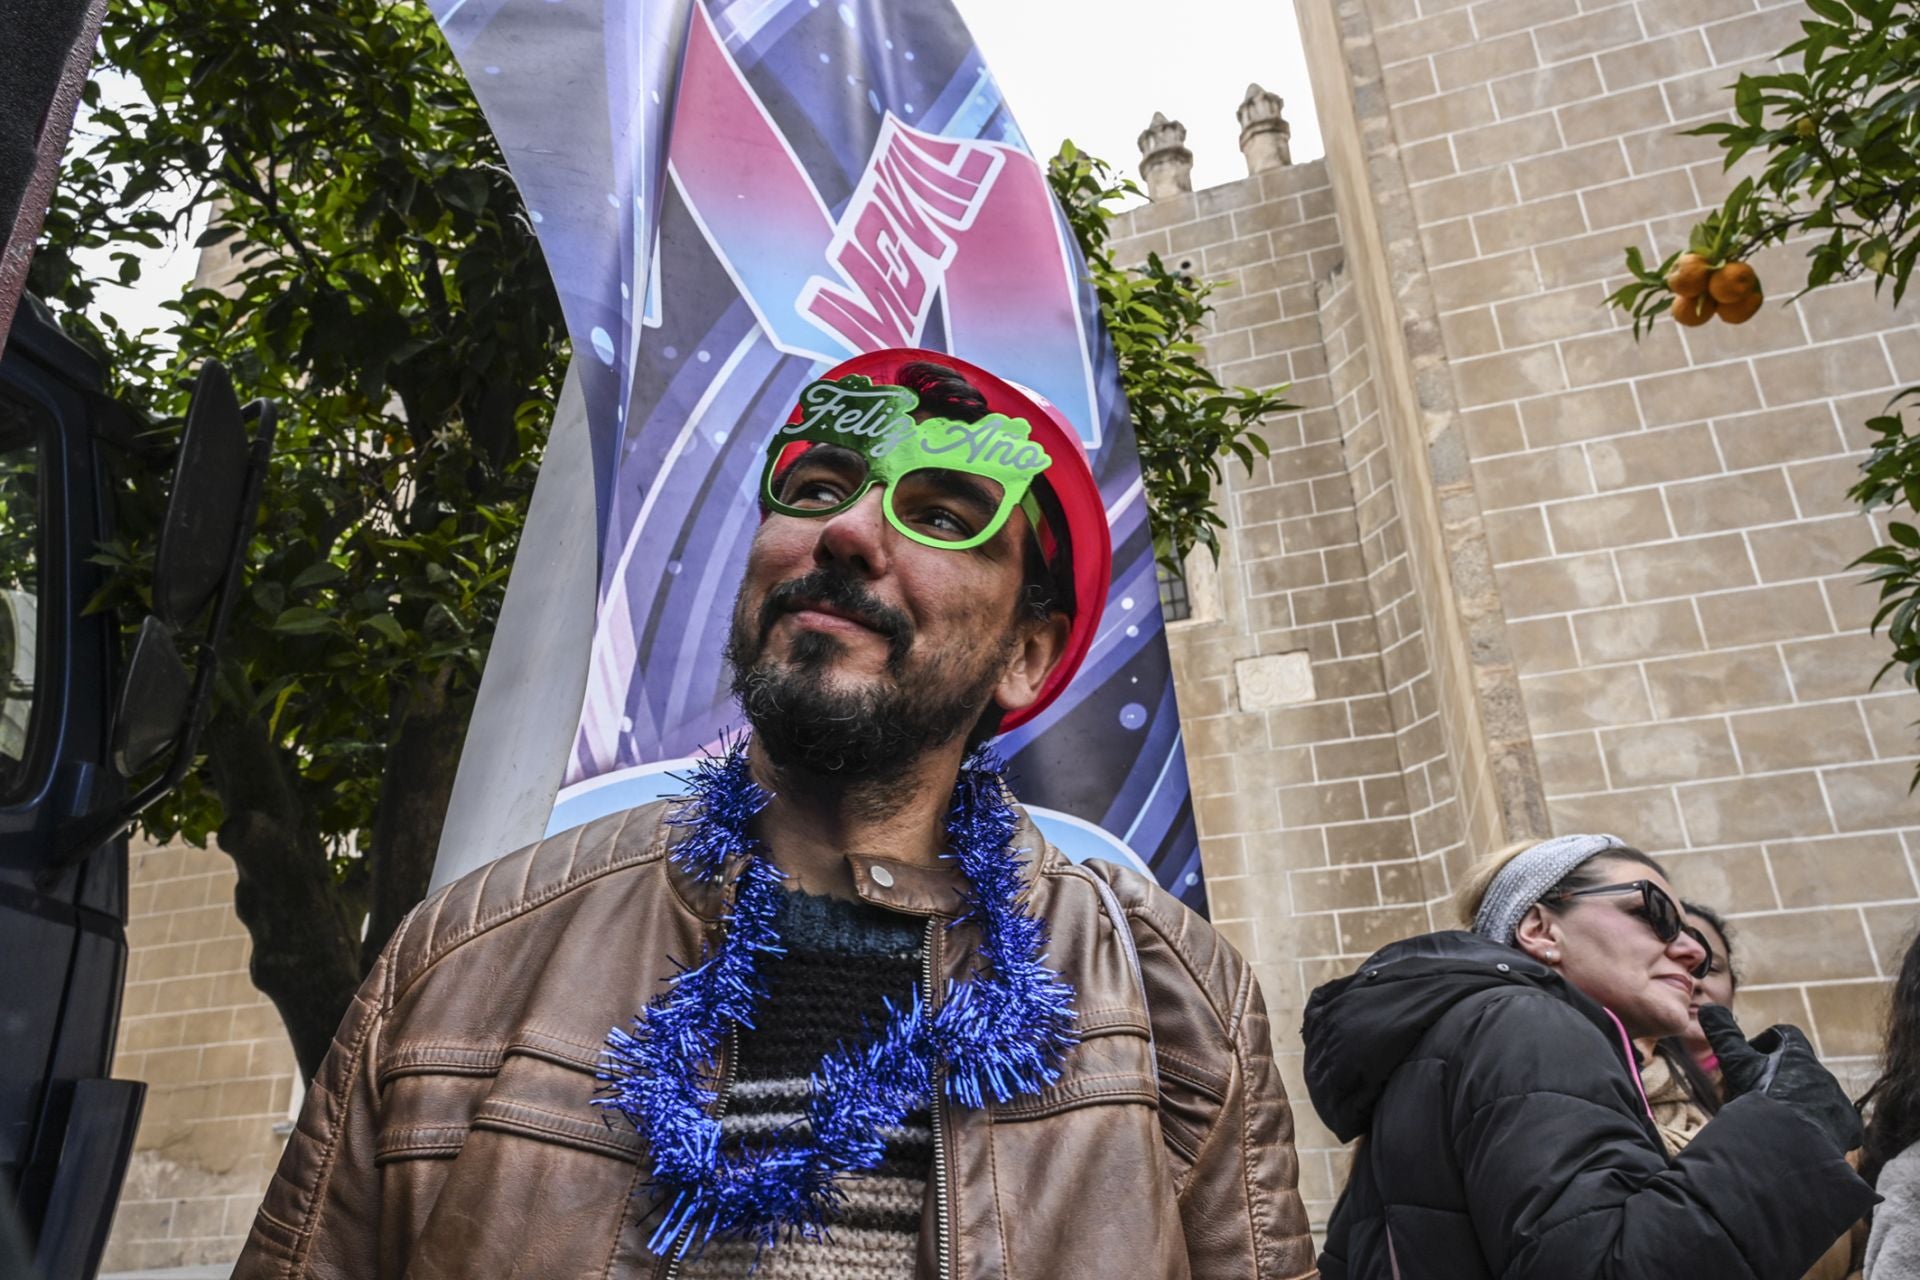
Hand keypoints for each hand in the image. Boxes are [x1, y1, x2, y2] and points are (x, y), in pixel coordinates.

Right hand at [1698, 1004, 1862, 1152]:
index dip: (1765, 1043)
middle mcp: (1822, 1074)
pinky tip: (1799, 1139)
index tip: (1749, 1060)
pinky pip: (1835, 1123)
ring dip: (1796, 1103)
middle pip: (1799, 1069)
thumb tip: (1708, 1007)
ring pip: (1815, 1096)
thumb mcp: (1736, 1064)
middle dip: (1779, 1079)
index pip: (1785, 1035)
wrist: (1789, 1142)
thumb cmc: (1761, 1098)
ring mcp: (1838, 1101)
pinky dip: (1817, 1127)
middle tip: (1756, 1096)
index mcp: (1798, 1055)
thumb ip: (1724, 1035)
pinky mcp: (1848, 1127)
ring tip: (1775, 1122)